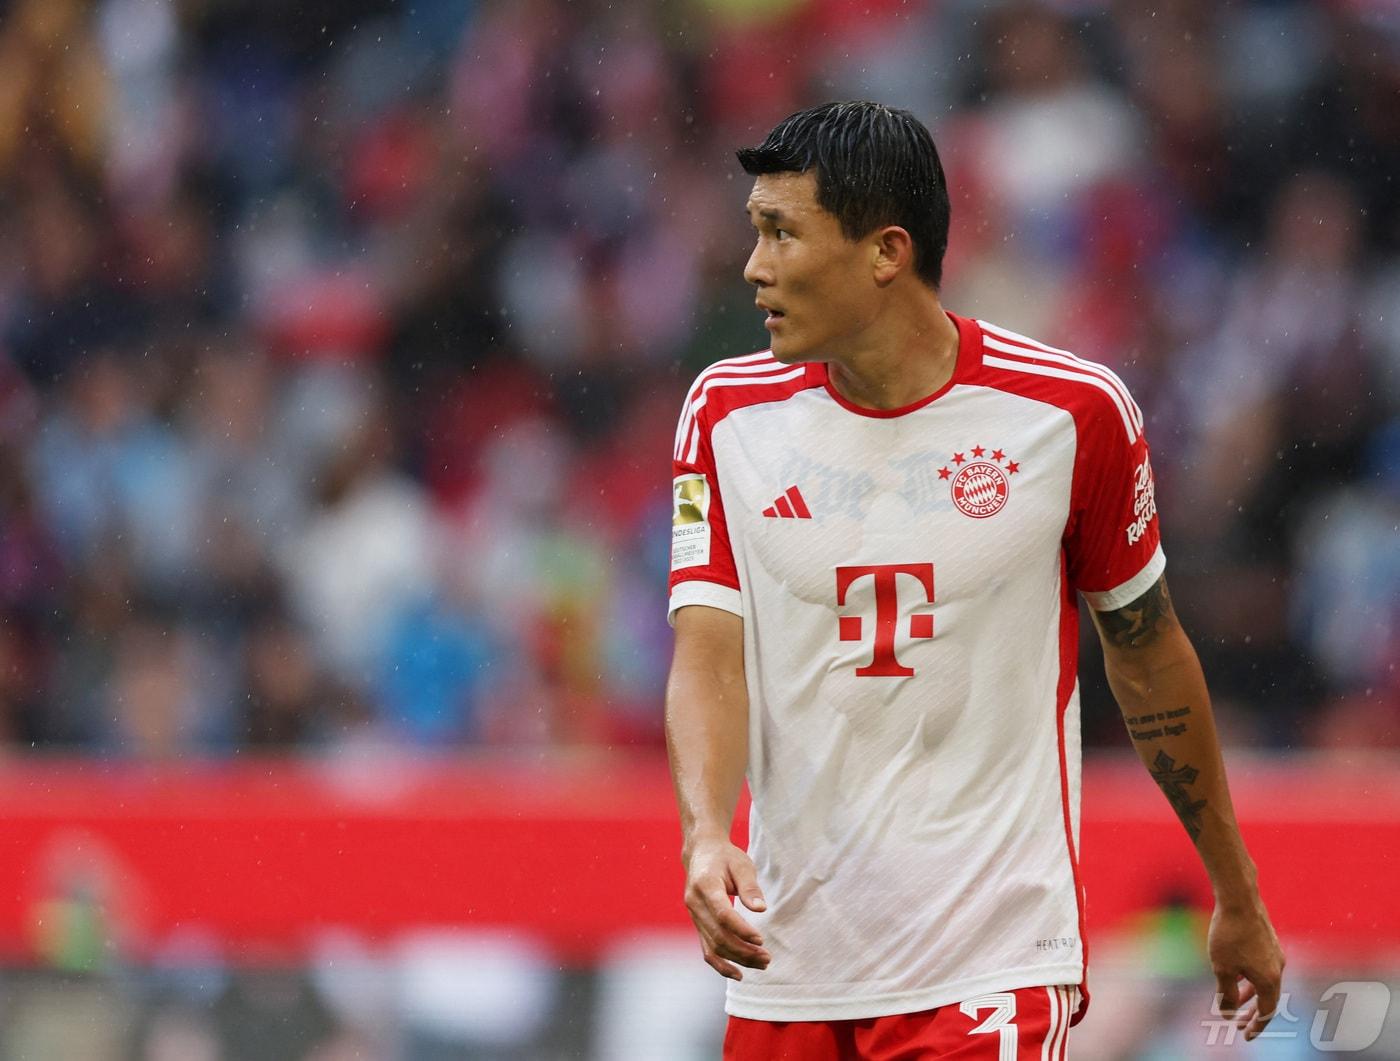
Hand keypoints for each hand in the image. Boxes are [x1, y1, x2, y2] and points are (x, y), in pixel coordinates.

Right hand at [683, 836, 770, 980]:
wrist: (701, 853)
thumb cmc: (725, 857)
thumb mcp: (741, 863)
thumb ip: (750, 886)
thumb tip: (761, 909)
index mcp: (705, 885)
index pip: (722, 914)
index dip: (741, 930)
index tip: (760, 939)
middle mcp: (695, 903)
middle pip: (718, 935)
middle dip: (743, 951)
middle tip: (766, 957)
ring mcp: (693, 915)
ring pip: (713, 946)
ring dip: (737, 959)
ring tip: (761, 963)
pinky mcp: (697, 924)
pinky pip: (706, 949)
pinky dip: (721, 964)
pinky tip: (738, 974)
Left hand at [1209, 899, 1285, 1041]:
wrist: (1239, 898)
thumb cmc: (1229, 934)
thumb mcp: (1222, 968)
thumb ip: (1226, 994)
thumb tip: (1228, 1015)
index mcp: (1270, 979)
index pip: (1267, 1012)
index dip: (1256, 1026)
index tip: (1246, 1036)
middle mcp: (1278, 968)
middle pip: (1268, 999)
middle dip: (1253, 1014)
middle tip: (1240, 1025)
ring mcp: (1275, 954)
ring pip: (1264, 982)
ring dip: (1250, 995)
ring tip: (1235, 1003)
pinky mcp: (1268, 941)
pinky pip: (1262, 968)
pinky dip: (1251, 978)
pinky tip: (1236, 976)